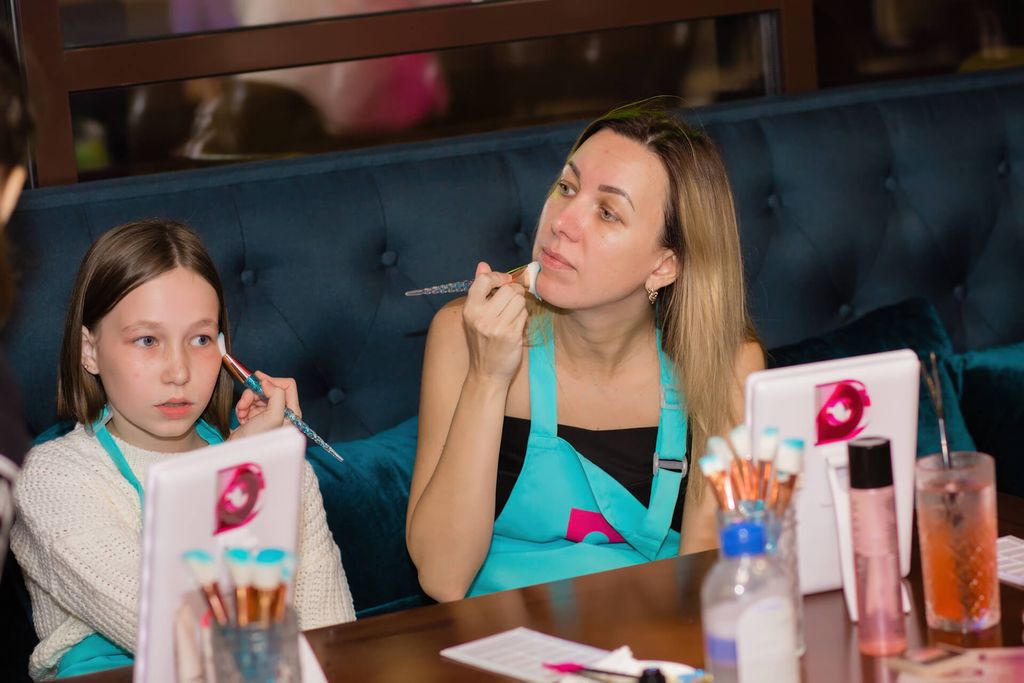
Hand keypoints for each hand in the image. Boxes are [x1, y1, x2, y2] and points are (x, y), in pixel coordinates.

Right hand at [230, 371, 301, 439]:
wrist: (239, 454)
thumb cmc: (259, 440)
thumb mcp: (273, 416)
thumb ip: (276, 395)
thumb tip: (267, 381)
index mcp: (292, 412)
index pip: (288, 385)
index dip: (272, 380)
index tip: (258, 380)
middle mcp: (283, 412)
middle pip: (270, 389)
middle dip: (255, 393)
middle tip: (246, 401)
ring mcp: (269, 415)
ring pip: (257, 395)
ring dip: (247, 401)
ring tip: (242, 412)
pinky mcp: (256, 417)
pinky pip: (249, 403)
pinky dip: (243, 407)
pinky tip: (241, 417)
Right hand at [462, 261, 528, 381]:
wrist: (487, 373)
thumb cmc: (482, 342)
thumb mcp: (475, 315)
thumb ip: (480, 289)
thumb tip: (483, 265)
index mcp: (470, 309)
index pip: (484, 280)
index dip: (498, 277)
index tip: (503, 282)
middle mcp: (481, 317)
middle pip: (508, 289)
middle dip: (514, 292)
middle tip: (512, 302)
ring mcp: (497, 326)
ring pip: (519, 300)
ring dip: (520, 305)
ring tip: (512, 315)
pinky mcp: (511, 335)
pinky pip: (524, 314)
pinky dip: (523, 317)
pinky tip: (516, 326)